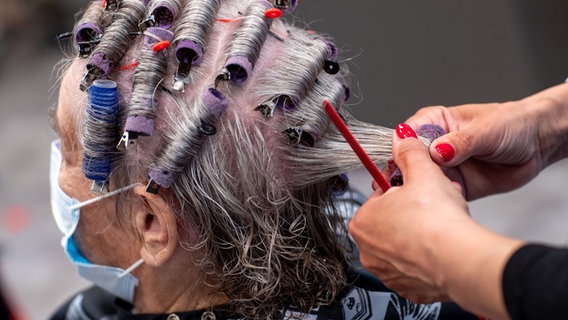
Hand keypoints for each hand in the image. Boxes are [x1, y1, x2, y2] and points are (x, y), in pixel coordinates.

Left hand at [350, 124, 522, 318]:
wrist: (460, 260)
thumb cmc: (437, 220)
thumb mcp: (423, 172)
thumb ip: (410, 152)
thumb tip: (403, 138)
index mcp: (362, 221)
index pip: (380, 197)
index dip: (404, 188)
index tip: (418, 188)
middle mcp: (368, 250)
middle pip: (392, 221)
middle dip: (413, 211)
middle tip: (433, 206)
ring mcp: (387, 272)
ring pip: (405, 245)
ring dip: (421, 234)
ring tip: (442, 225)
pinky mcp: (408, 289)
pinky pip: (417, 269)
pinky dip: (429, 259)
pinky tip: (443, 248)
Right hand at [405, 83, 567, 199]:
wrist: (538, 144)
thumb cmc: (512, 124)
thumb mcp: (485, 130)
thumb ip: (459, 143)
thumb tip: (436, 152)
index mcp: (435, 122)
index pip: (407, 135)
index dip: (401, 150)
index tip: (401, 163)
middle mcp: (434, 145)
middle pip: (407, 161)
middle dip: (405, 173)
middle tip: (407, 184)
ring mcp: (443, 167)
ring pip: (420, 180)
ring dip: (422, 189)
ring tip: (431, 193)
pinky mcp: (454, 185)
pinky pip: (439, 195)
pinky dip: (440, 200)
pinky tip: (447, 200)